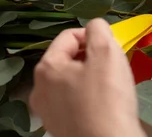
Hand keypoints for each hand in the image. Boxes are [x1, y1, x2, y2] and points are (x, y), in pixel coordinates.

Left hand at [30, 19, 143, 136]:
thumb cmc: (107, 98)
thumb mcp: (107, 52)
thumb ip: (99, 29)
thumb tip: (95, 26)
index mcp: (47, 67)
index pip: (69, 35)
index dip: (93, 36)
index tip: (111, 47)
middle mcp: (39, 89)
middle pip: (68, 58)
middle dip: (91, 57)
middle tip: (112, 66)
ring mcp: (47, 112)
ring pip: (71, 81)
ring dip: (90, 77)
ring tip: (110, 86)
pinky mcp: (59, 128)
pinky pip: (73, 102)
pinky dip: (88, 98)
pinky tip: (103, 105)